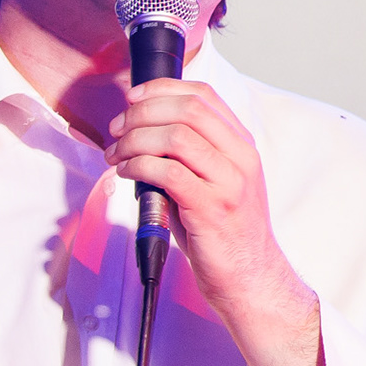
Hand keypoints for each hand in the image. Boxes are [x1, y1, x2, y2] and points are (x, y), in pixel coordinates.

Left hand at [109, 78, 320, 365]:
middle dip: (142, 113)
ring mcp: (229, 182)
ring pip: (176, 137)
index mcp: (242, 145)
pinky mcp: (211, 207)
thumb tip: (142, 131)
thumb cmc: (223, 232)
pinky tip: (126, 172)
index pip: (204, 95)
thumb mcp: (215, 182)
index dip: (162, 88)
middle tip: (118, 129)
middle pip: (187, 110)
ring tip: (116, 154)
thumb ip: (191, 154)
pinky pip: (168, 172)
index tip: (133, 97)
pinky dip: (138, 166)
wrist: (249, 277)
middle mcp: (240, 158)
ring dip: (135, 140)